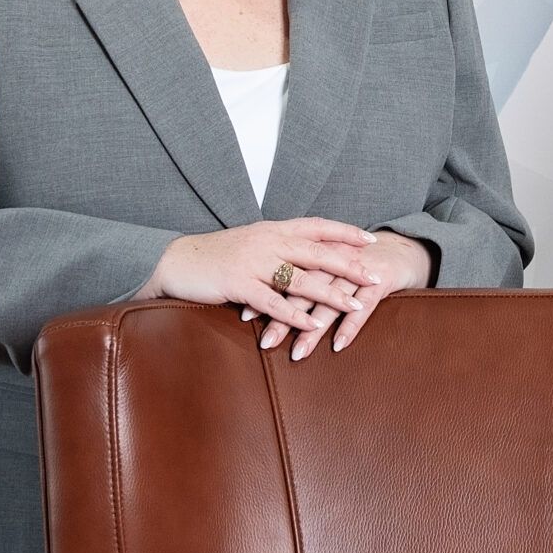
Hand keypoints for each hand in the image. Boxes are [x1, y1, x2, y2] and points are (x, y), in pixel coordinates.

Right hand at [136, 220, 381, 336]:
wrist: (178, 261)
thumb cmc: (216, 255)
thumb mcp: (251, 242)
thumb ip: (277, 245)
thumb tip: (305, 251)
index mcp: (273, 229)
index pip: (316, 226)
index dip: (344, 232)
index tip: (369, 240)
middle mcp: (267, 242)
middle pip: (316, 252)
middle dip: (349, 265)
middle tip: (374, 275)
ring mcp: (253, 263)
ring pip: (300, 279)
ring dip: (330, 294)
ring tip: (355, 305)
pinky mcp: (239, 284)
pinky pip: (273, 302)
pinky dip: (296, 316)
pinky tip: (314, 326)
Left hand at [249, 230, 434, 360]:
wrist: (401, 248)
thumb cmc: (359, 259)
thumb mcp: (329, 261)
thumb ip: (303, 273)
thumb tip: (264, 298)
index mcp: (318, 250)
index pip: (286, 273)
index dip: (265, 293)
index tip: (245, 315)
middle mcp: (335, 259)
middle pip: (304, 289)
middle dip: (282, 317)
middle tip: (266, 342)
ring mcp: (358, 271)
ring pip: (331, 301)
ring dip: (314, 329)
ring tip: (298, 353)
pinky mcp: (381, 281)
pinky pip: (365, 307)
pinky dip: (351, 327)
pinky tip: (338, 346)